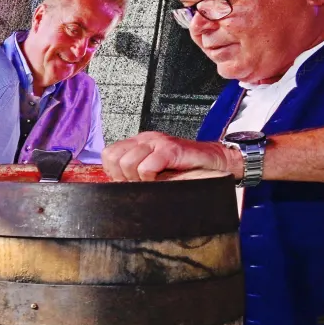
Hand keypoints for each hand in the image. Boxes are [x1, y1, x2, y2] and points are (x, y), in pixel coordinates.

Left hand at [102, 132, 240, 182]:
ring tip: (152, 182)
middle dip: (123, 177)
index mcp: (137, 142)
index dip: (113, 172)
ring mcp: (157, 142)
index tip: (127, 182)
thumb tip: (115, 185)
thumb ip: (134, 171)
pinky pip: (147, 166)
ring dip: (137, 179)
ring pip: (128, 163)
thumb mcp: (154, 168)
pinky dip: (150, 178)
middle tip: (139, 183)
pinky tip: (161, 179)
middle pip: (114, 158)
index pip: (108, 154)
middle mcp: (145, 139)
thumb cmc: (184, 167)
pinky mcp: (170, 149)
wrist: (215, 161)